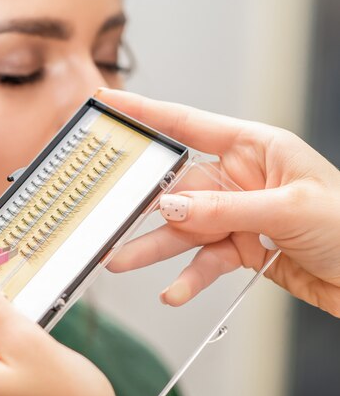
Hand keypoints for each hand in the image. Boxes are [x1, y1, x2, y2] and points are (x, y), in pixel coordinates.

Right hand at [99, 88, 339, 317]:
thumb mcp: (288, 208)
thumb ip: (224, 208)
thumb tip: (172, 208)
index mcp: (253, 148)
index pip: (188, 124)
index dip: (146, 112)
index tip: (111, 104)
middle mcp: (239, 178)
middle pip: (177, 188)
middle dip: (142, 205)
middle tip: (109, 214)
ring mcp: (235, 214)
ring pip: (183, 229)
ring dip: (153, 247)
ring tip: (122, 261)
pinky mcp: (238, 247)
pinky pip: (203, 260)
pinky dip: (188, 277)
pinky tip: (174, 291)